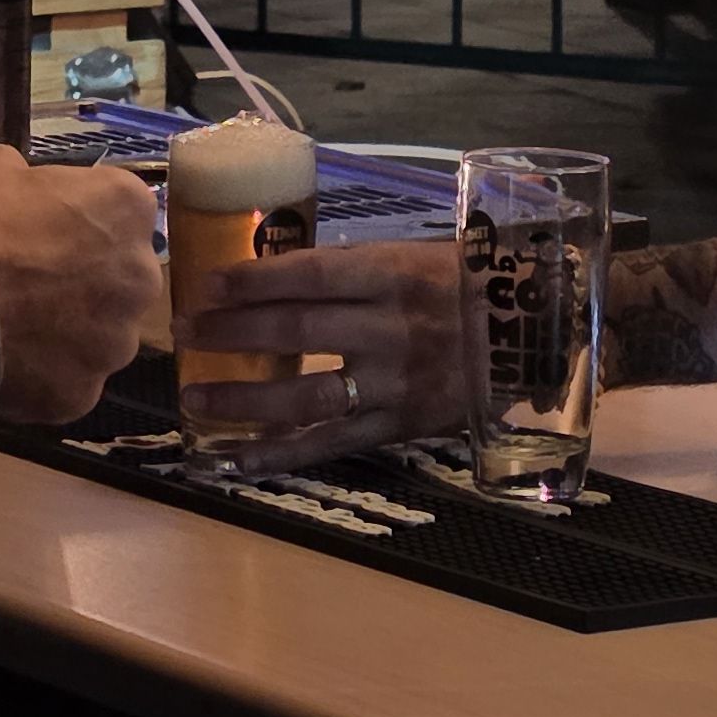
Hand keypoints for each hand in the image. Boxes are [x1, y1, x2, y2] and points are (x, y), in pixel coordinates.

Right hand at [0, 147, 157, 425]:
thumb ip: (25, 175)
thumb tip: (19, 184)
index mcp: (127, 207)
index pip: (116, 208)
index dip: (74, 216)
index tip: (38, 225)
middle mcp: (140, 276)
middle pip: (117, 275)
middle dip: (82, 277)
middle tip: (27, 280)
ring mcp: (116, 342)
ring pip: (97, 334)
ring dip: (66, 330)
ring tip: (11, 328)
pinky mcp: (85, 394)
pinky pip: (66, 380)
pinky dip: (41, 374)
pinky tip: (3, 364)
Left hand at [175, 239, 469, 468]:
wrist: (534, 338)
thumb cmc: (465, 284)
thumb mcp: (415, 256)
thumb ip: (351, 267)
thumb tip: (270, 267)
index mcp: (394, 276)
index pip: (312, 276)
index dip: (255, 280)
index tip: (206, 283)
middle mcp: (392, 330)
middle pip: (299, 331)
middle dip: (232, 333)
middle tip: (181, 333)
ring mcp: (395, 384)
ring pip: (308, 396)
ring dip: (244, 400)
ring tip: (193, 396)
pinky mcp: (398, 427)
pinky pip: (332, 444)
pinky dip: (282, 455)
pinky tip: (238, 460)